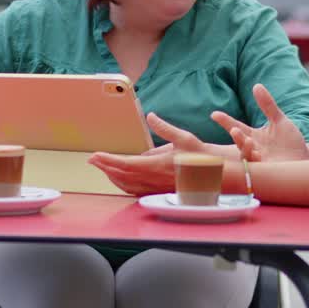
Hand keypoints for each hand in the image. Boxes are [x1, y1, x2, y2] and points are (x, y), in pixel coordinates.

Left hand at [89, 114, 232, 195]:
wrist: (216, 177)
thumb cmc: (201, 157)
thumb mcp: (184, 137)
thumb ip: (164, 127)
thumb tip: (150, 116)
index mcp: (157, 165)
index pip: (125, 163)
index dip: (108, 160)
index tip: (95, 155)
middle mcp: (153, 179)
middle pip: (121, 175)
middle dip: (105, 167)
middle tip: (93, 160)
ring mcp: (155, 187)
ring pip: (126, 185)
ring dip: (112, 176)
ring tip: (103, 167)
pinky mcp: (159, 191)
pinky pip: (135, 191)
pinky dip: (123, 185)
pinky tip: (120, 180)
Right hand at [212, 84, 308, 162]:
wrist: (306, 160)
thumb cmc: (290, 142)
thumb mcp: (279, 121)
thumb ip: (268, 105)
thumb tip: (256, 85)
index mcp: (254, 137)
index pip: (236, 127)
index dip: (225, 121)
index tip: (214, 114)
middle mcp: (253, 149)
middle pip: (239, 143)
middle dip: (236, 137)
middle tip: (235, 130)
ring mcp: (259, 161)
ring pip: (245, 156)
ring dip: (245, 148)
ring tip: (249, 140)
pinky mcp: (266, 171)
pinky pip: (256, 168)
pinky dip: (255, 161)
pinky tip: (259, 155)